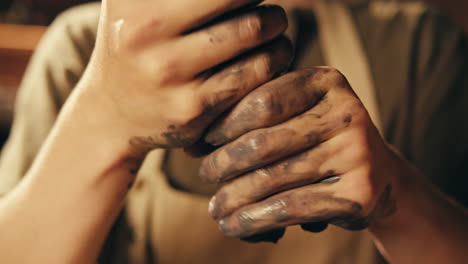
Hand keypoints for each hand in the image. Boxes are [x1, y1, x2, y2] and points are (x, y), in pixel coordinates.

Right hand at [77, 0, 291, 151]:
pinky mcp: (193, 106)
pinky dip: (275, 60)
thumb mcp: (138, 6)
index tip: (247, 2)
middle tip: (267, 12)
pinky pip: (256, 72)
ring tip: (273, 31)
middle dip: (263, 2)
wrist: (113, 114)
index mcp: (134, 0)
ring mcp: (168, 70)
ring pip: (256, 31)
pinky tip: (268, 61)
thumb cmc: (138, 47)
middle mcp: (145, 29)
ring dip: (277, 29)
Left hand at [199, 67, 400, 240]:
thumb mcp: (295, 115)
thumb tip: (191, 144)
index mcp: (326, 82)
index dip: (224, 123)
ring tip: (215, 206)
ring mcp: (356, 152)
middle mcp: (346, 111)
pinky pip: (289, 208)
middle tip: (205, 173)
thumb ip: (251, 119)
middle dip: (223, 163)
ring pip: (272, 179)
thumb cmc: (320, 140)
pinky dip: (254, 219)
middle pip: (263, 142)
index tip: (203, 140)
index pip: (262, 100)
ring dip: (232, 197)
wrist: (377, 175)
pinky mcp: (358, 193)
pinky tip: (234, 224)